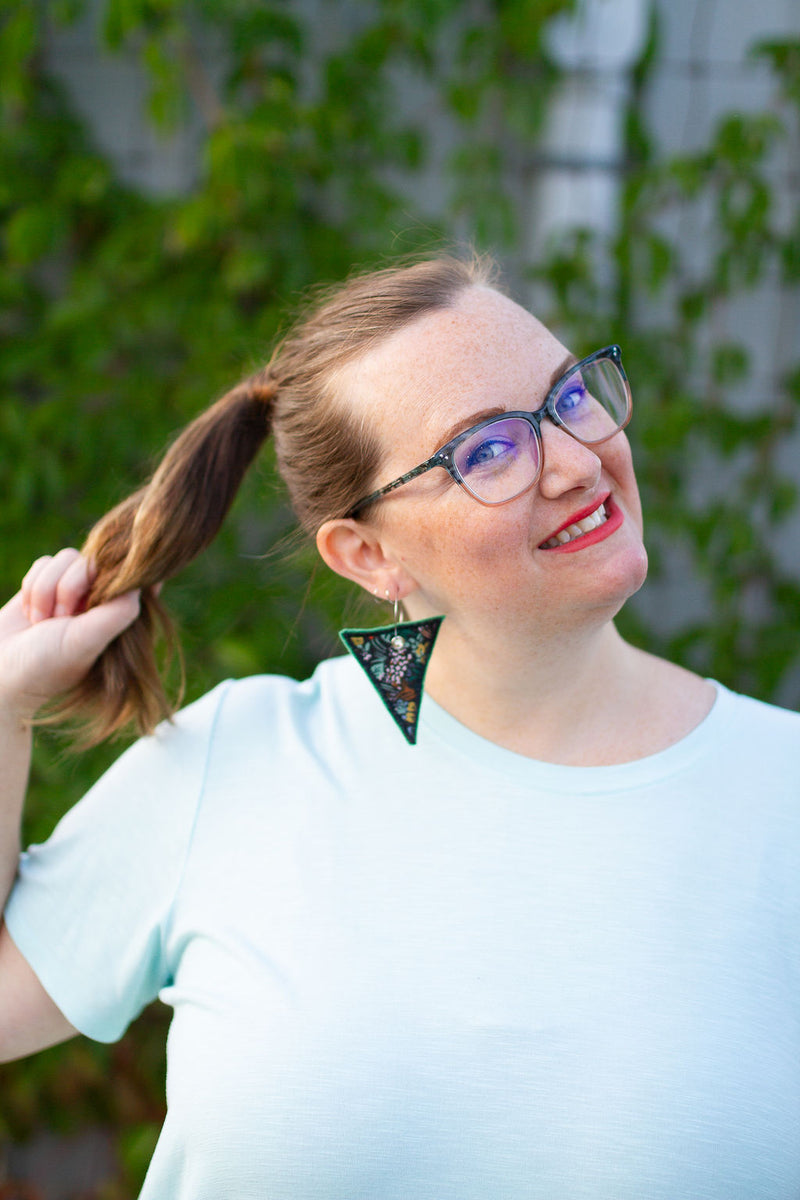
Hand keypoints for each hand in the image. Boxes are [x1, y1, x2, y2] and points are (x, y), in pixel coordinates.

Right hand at [0, 549, 140, 719]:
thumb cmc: (45, 665)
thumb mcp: (85, 641)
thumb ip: (116, 614)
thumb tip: (144, 583)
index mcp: (118, 617)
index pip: (134, 579)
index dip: (116, 575)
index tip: (92, 596)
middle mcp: (99, 602)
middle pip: (95, 561)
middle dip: (69, 586)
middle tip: (60, 619)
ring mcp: (73, 592)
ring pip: (67, 558)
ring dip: (47, 589)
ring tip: (41, 622)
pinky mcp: (46, 585)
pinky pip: (45, 562)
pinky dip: (33, 585)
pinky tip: (30, 614)